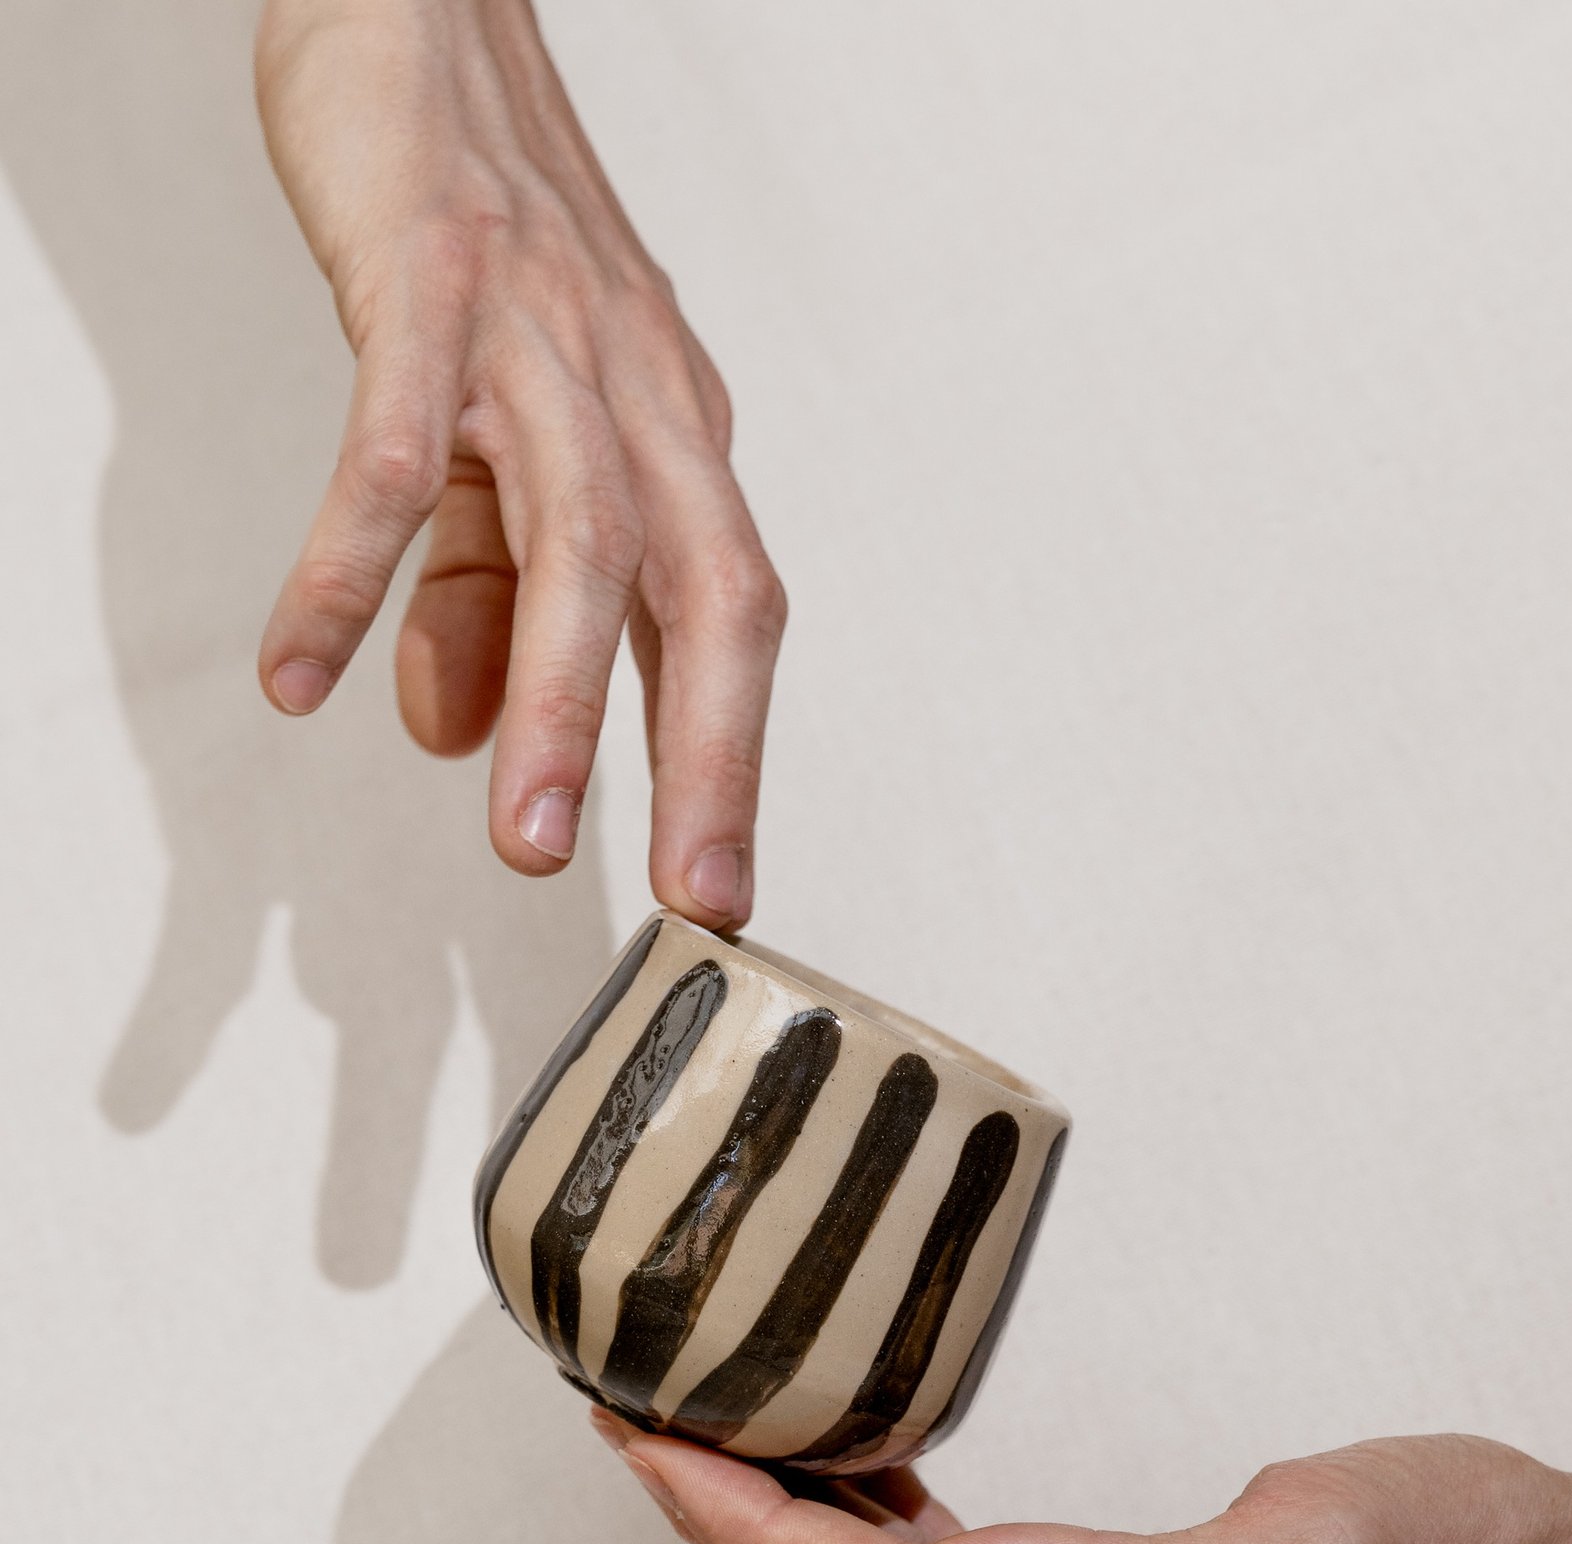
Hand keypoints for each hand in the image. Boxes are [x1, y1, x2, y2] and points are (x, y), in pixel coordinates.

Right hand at [254, 0, 784, 923]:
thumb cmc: (484, 232)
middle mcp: (638, 391)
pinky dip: (357, 563)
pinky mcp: (430, 276)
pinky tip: (306, 670)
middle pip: (705, 590)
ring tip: (526, 833)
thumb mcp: (500, 431)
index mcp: (672, 437)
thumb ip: (486, 590)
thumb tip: (466, 733)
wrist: (423, 12)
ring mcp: (541, 331)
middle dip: (705, 757)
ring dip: (559, 695)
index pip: (726, 620)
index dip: (732, 758)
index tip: (718, 889)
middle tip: (688, 893)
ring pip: (581, 531)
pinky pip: (398, 441)